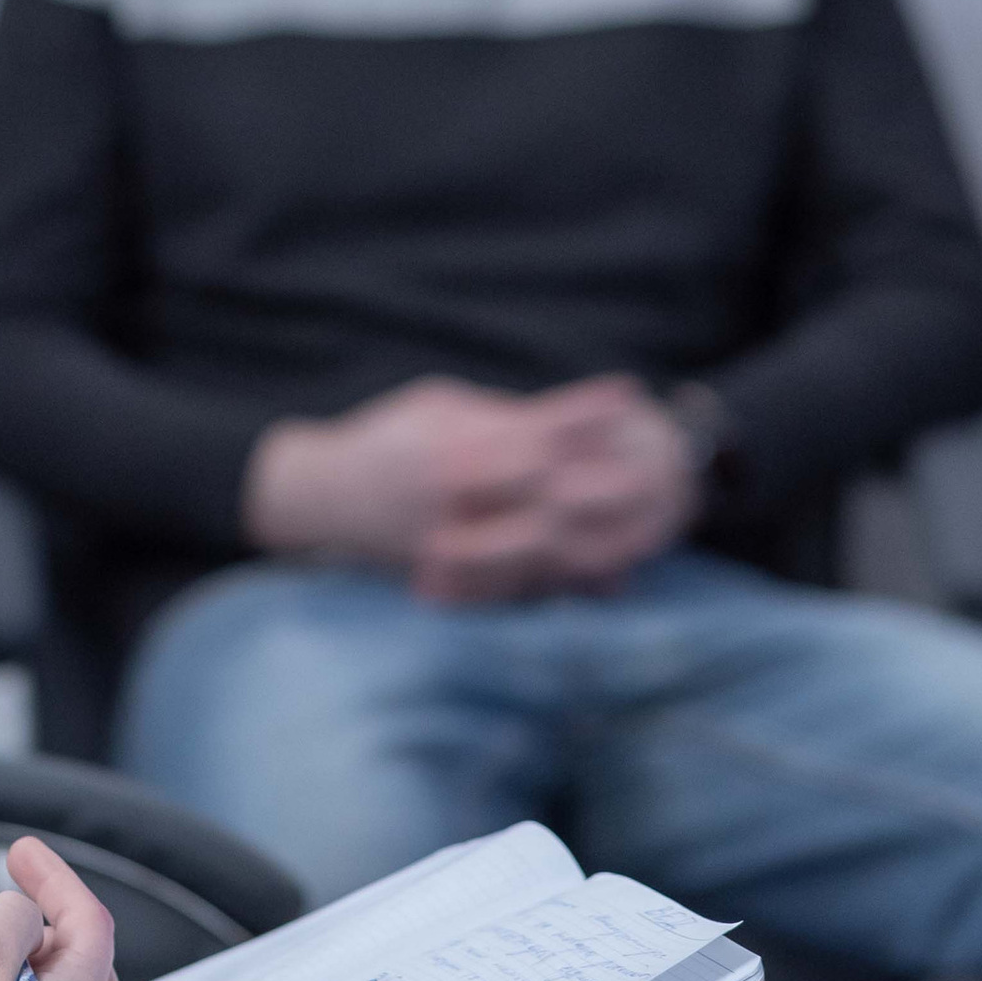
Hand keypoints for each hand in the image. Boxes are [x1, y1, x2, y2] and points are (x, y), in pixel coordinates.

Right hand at [242, 375, 696, 604]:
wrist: (319, 499)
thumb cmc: (385, 440)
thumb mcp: (434, 408)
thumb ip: (497, 417)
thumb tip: (564, 424)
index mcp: (452, 444)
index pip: (534, 426)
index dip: (586, 412)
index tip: (632, 395)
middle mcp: (454, 494)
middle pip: (549, 489)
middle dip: (609, 479)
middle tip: (661, 467)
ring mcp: (454, 542)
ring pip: (543, 546)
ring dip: (602, 536)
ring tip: (652, 523)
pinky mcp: (453, 579)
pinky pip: (524, 585)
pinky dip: (571, 578)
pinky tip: (612, 571)